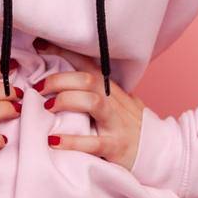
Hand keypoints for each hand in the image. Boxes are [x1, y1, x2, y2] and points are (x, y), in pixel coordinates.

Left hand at [32, 37, 146, 171]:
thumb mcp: (117, 102)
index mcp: (110, 89)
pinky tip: (53, 140)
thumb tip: (60, 79)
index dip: (63, 52)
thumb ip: (96, 90)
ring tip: (47, 107)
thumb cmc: (131, 126)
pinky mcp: (116, 146)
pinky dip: (72, 141)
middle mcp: (114, 102)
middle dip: (59, 79)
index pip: (86, 63)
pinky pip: (93, 142)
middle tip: (38, 87)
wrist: (159, 151)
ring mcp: (116, 123)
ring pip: (93, 102)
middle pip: (87, 79)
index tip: (39, 45)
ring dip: (66, 100)